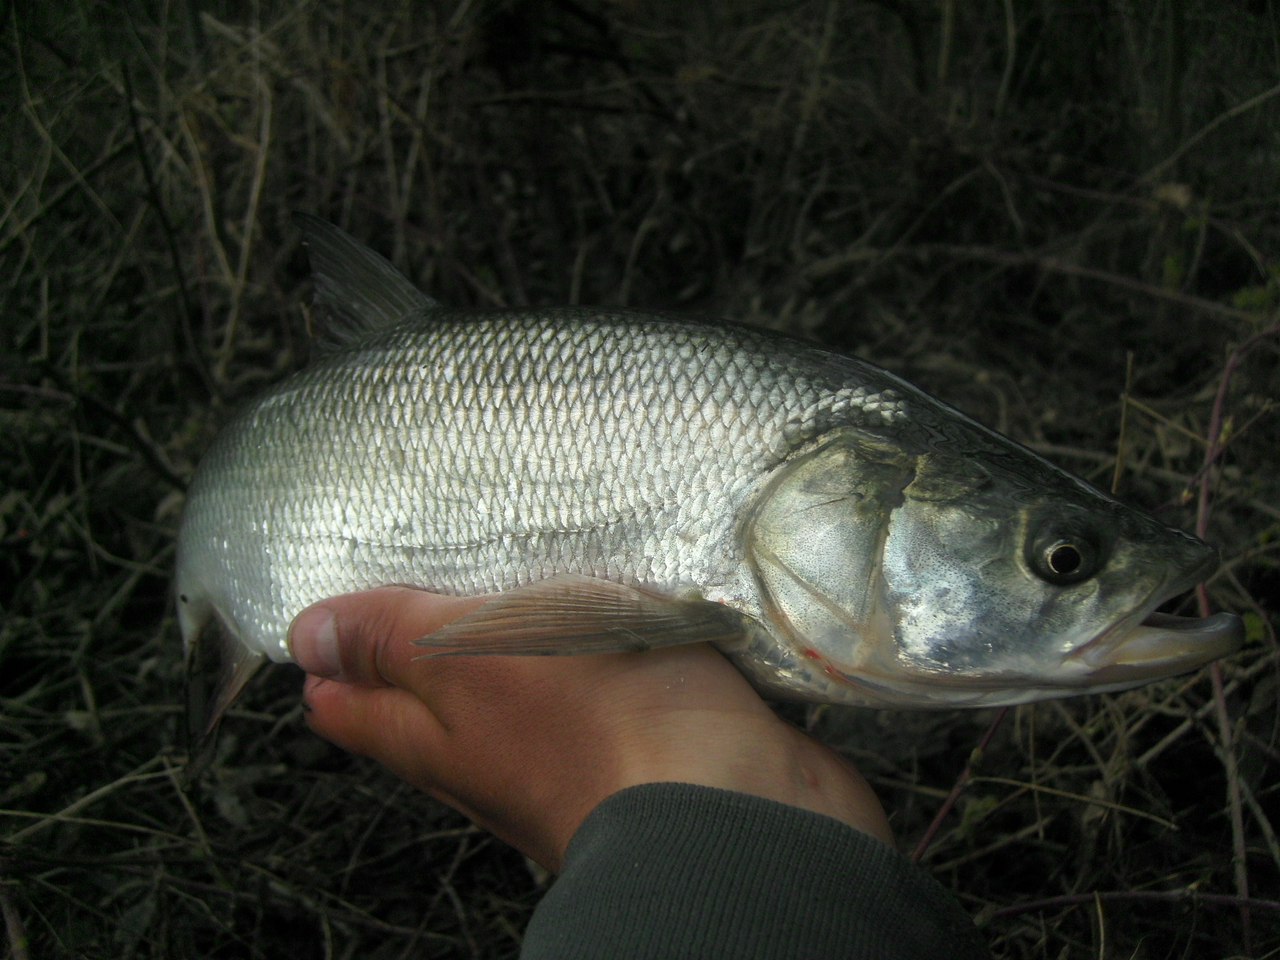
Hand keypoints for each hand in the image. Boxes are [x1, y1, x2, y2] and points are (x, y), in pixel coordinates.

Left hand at [289, 586, 892, 870]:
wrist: (736, 807)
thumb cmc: (598, 728)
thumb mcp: (476, 658)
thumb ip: (398, 642)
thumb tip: (307, 638)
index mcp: (447, 738)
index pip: (365, 705)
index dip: (335, 673)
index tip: (313, 644)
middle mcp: (504, 758)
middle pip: (435, 714)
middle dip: (408, 672)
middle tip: (382, 629)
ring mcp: (579, 756)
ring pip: (519, 702)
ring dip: (499, 665)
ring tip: (485, 624)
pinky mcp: (652, 739)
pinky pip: (601, 690)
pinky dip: (586, 662)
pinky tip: (605, 636)